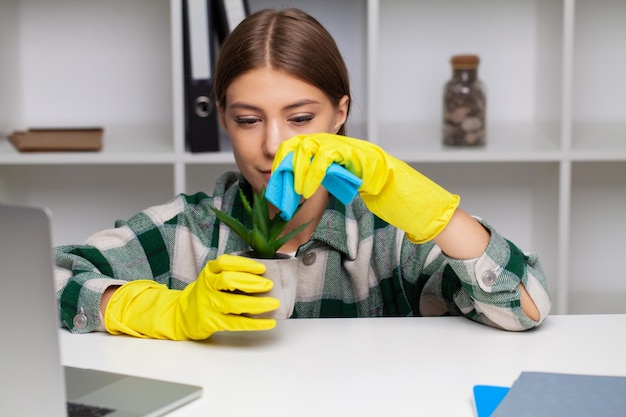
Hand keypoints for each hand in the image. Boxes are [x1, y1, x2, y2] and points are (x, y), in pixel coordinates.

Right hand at [105, 254, 279, 339]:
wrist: (181, 315)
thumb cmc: (206, 293)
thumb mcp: (212, 277)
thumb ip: (232, 273)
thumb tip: (265, 274)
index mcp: (209, 271)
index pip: (225, 263)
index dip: (244, 264)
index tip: (262, 268)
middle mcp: (207, 286)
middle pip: (228, 281)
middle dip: (251, 282)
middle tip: (269, 284)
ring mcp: (208, 305)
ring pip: (233, 304)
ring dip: (256, 304)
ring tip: (273, 303)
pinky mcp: (212, 322)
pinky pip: (236, 323)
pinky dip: (255, 324)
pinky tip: (269, 322)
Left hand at [272, 133, 459, 242]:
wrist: (404, 193)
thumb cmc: (375, 191)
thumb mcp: (340, 183)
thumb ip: (322, 180)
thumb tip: (296, 189)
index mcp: (331, 148)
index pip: (300, 146)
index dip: (284, 160)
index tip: (273, 180)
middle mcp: (338, 142)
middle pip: (300, 141)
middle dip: (285, 163)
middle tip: (275, 185)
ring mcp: (347, 146)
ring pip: (311, 146)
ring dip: (297, 167)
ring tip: (291, 189)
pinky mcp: (356, 153)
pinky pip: (329, 157)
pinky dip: (314, 172)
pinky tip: (307, 189)